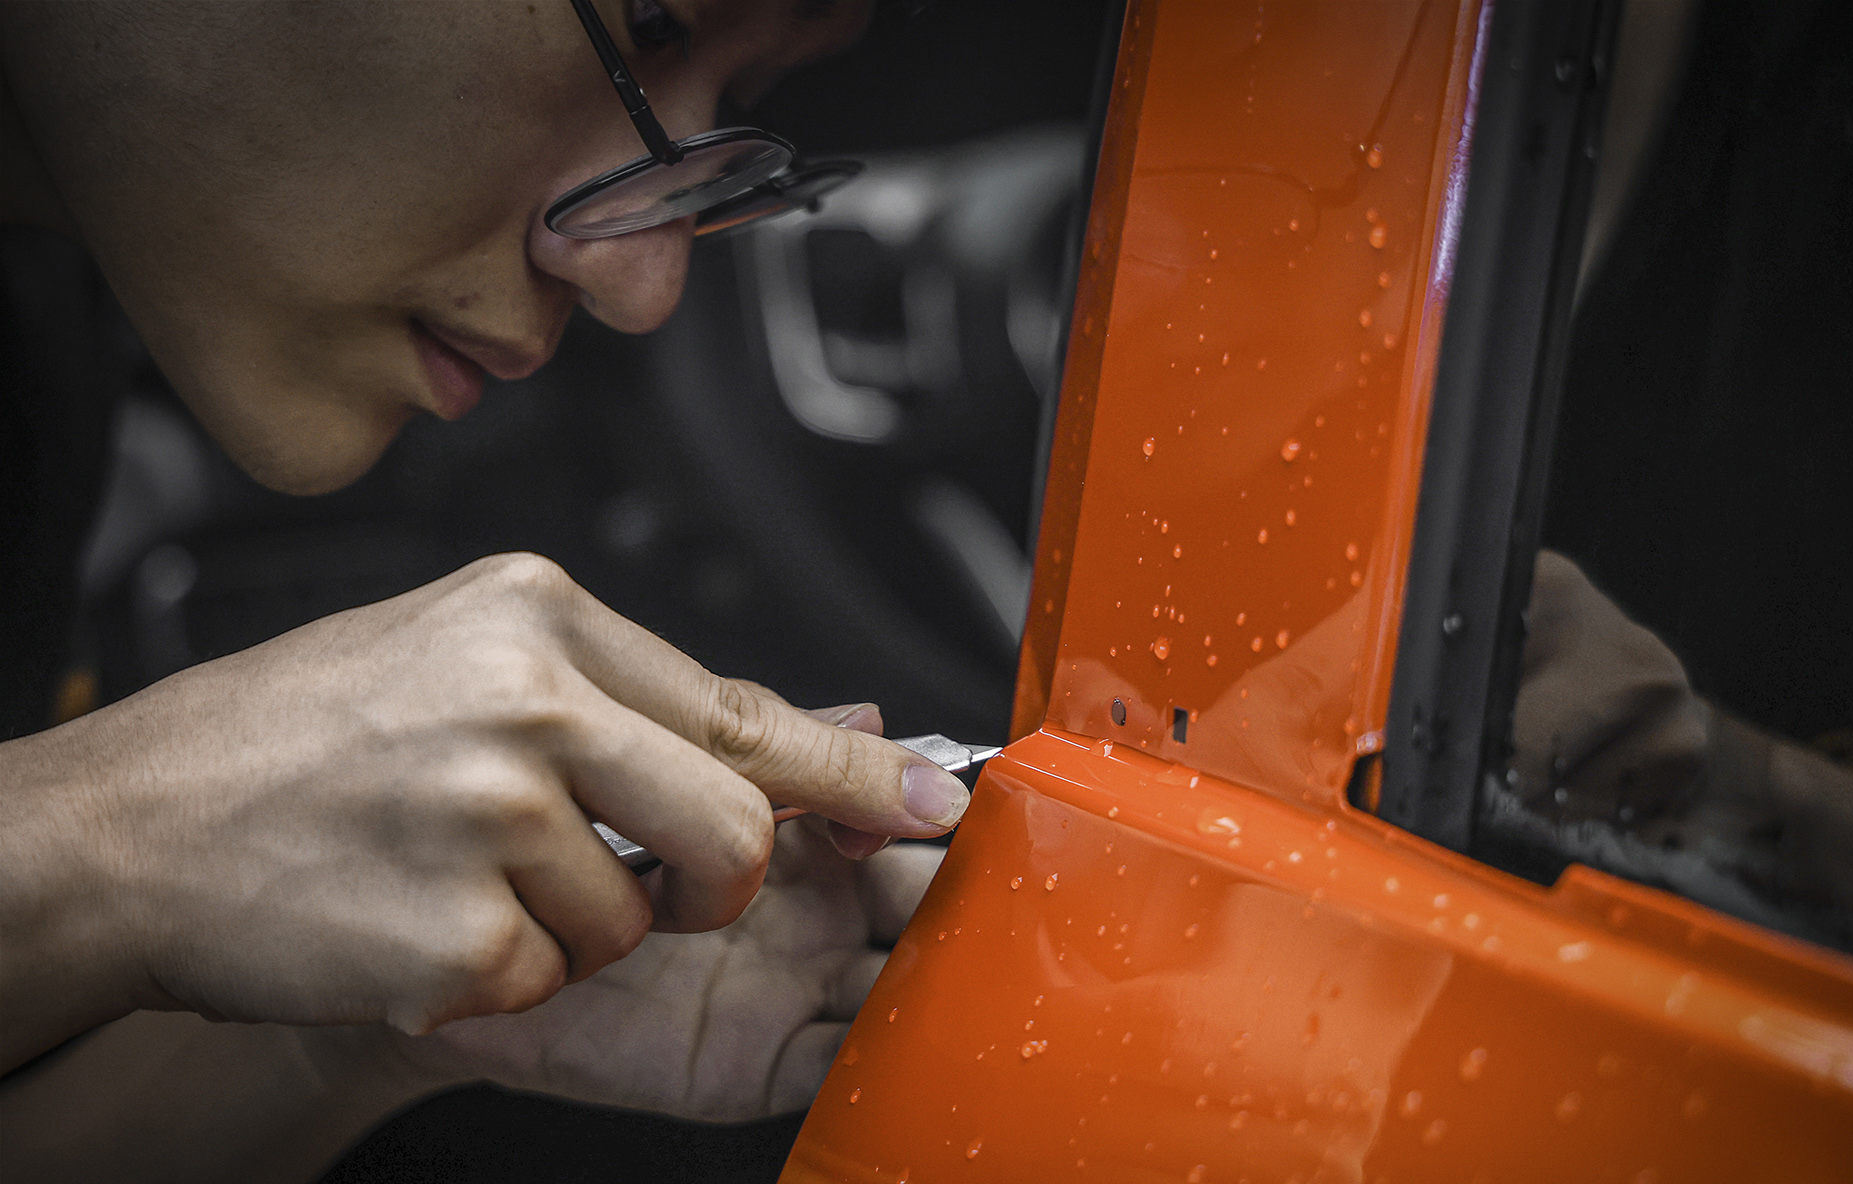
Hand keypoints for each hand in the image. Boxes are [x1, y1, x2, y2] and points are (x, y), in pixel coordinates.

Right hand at [0, 553, 969, 1072]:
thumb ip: (642, 693)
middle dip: (714, 883)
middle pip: (733, 826)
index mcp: (539, 616)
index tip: (934, 807)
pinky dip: (498, 976)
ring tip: (464, 876)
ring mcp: (485, 816)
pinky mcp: (449, 933)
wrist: (131, 825)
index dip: (849, 776)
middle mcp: (525, 702)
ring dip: (572, 927)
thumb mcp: (470, 655)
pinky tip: (416, 920)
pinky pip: (548, 981)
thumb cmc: (299, 738)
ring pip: (635, 918)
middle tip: (656, 884)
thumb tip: (831, 723)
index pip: (742, 708)